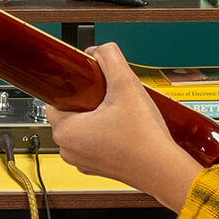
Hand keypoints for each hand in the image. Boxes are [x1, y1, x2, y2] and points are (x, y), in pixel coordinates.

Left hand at [46, 42, 202, 211]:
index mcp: (66, 131)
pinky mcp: (97, 167)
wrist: (164, 169)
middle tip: (110, 96)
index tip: (90, 82)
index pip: (55, 98)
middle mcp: (69, 149)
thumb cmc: (143, 138)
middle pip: (70, 111)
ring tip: (120, 112)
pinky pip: (94, 142)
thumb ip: (110, 58)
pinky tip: (124, 126)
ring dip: (97, 116)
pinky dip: (106, 132)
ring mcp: (82, 161)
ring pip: (82, 127)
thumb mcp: (125, 84)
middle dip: (88, 100)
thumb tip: (101, 50)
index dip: (74, 85)